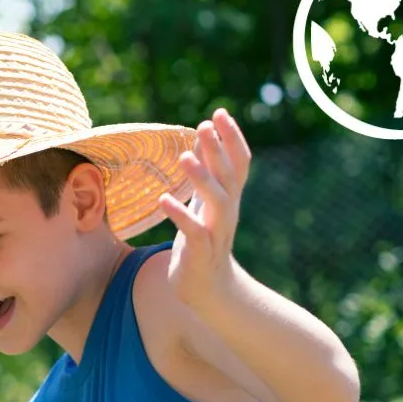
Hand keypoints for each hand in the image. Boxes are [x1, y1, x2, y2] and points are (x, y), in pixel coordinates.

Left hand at [158, 108, 252, 309]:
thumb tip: (202, 137)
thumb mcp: (205, 202)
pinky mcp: (200, 252)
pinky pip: (193, 231)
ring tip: (183, 158)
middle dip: (218, 151)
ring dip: (202, 179)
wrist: (208, 289)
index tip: (220, 113)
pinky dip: (179, 215)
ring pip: (217, 201)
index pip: (239, 163)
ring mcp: (216, 232)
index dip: (232, 138)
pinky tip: (163, 199)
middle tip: (204, 126)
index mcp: (230, 198)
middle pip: (229, 176)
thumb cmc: (203, 240)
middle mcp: (228, 212)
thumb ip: (206, 172)